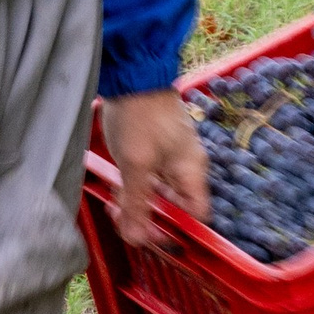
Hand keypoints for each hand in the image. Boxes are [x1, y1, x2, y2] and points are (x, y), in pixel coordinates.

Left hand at [103, 87, 208, 250]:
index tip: (150, 235)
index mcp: (193, 171)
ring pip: (158, 193)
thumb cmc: (140, 117)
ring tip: (115, 203)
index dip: (177, 231)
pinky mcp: (154, 147)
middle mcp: (187, 166)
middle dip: (149, 218)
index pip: (198, 215)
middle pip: (175, 207)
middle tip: (123, 219)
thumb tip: (137, 238)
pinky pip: (149, 177)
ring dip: (137, 203)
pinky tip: (116, 187)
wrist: (131, 75)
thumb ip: (137, 204)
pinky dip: (134, 186)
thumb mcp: (136, 165)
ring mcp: (171, 156)